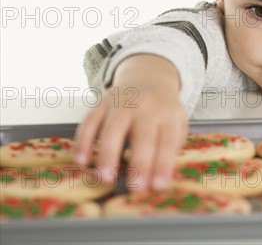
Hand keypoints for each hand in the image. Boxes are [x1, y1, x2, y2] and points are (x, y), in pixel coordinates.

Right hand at [75, 54, 187, 190]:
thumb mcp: (177, 124)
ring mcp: (122, 104)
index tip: (159, 186)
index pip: (168, 141)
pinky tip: (81, 161)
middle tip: (135, 188)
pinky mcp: (101, 103)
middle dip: (140, 163)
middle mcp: (146, 107)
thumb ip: (171, 149)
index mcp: (168, 114)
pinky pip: (89, 121)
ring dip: (108, 154)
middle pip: (143, 135)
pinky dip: (83, 141)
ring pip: (113, 128)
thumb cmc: (163, 110)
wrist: (147, 77)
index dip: (164, 164)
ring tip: (105, 178)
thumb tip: (159, 181)